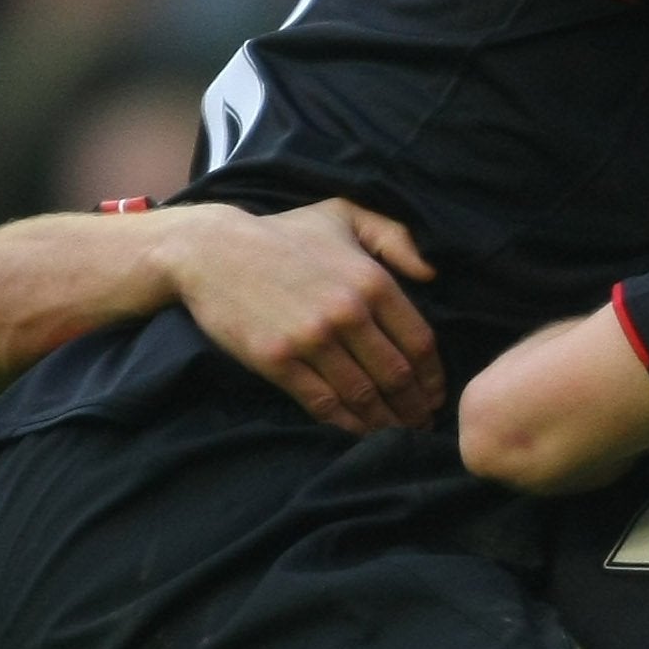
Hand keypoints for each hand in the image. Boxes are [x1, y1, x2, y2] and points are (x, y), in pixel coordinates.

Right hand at [162, 197, 444, 432]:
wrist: (211, 250)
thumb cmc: (283, 234)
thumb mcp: (344, 215)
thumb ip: (394, 237)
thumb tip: (431, 275)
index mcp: (371, 281)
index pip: (419, 343)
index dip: (433, 377)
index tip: (436, 395)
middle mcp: (347, 312)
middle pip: (397, 376)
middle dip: (415, 407)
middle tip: (422, 424)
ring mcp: (312, 339)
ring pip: (364, 395)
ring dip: (386, 422)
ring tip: (397, 433)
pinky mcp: (279, 361)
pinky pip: (324, 404)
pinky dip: (348, 424)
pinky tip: (360, 431)